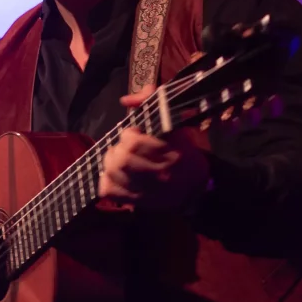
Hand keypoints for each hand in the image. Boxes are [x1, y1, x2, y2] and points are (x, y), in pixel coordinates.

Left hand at [97, 91, 209, 214]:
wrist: (195, 190)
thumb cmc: (185, 153)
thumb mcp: (176, 125)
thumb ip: (152, 102)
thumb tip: (125, 100)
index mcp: (171, 151)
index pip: (135, 142)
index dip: (129, 135)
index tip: (134, 134)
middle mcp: (160, 172)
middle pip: (123, 159)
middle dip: (118, 148)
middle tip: (124, 147)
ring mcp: (148, 190)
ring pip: (114, 172)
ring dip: (110, 162)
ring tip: (118, 159)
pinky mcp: (138, 202)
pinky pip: (110, 191)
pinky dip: (106, 181)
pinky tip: (115, 175)